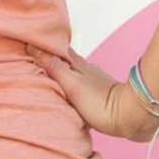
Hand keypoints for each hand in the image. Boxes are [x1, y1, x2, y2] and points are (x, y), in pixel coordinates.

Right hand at [26, 43, 158, 142]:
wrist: (130, 116)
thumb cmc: (100, 103)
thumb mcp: (72, 85)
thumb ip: (55, 67)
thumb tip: (35, 47)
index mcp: (76, 64)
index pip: (55, 49)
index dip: (43, 45)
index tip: (28, 41)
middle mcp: (85, 68)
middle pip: (63, 59)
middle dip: (49, 58)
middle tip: (32, 58)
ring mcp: (93, 80)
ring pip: (71, 72)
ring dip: (59, 72)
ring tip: (46, 76)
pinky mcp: (99, 94)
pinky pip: (78, 84)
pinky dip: (69, 84)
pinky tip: (66, 92)